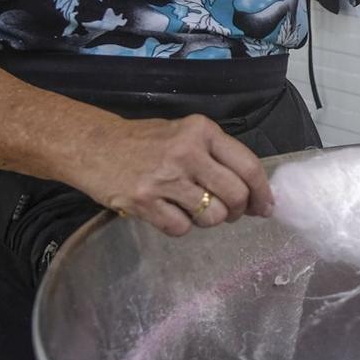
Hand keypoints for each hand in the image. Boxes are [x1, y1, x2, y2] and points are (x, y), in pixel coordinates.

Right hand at [74, 114, 273, 236]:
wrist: (92, 145)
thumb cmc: (143, 141)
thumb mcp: (184, 134)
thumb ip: (217, 157)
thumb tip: (253, 193)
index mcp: (201, 131)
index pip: (248, 166)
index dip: (262, 192)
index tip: (267, 207)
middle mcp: (186, 152)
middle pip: (235, 195)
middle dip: (237, 211)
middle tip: (228, 212)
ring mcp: (164, 178)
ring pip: (212, 216)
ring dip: (208, 220)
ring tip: (192, 208)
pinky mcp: (144, 202)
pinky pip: (181, 228)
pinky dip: (180, 227)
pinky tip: (168, 212)